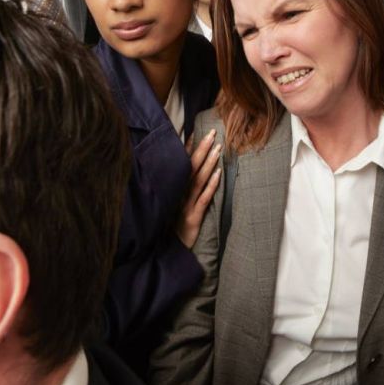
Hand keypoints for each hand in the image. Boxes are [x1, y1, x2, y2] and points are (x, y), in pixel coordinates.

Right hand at [177, 129, 221, 248]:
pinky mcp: (192, 218)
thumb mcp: (170, 207)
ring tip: (218, 148)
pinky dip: (211, 186)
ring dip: (208, 163)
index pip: (181, 165)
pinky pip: (203, 199)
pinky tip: (218, 174)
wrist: (165, 252)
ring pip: (197, 180)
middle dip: (201, 149)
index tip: (195, 132)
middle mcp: (177, 194)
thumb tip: (185, 172)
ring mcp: (184, 206)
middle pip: (190, 167)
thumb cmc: (169, 228)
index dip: (188, 148)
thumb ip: (176, 189)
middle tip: (212, 132)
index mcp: (172, 189)